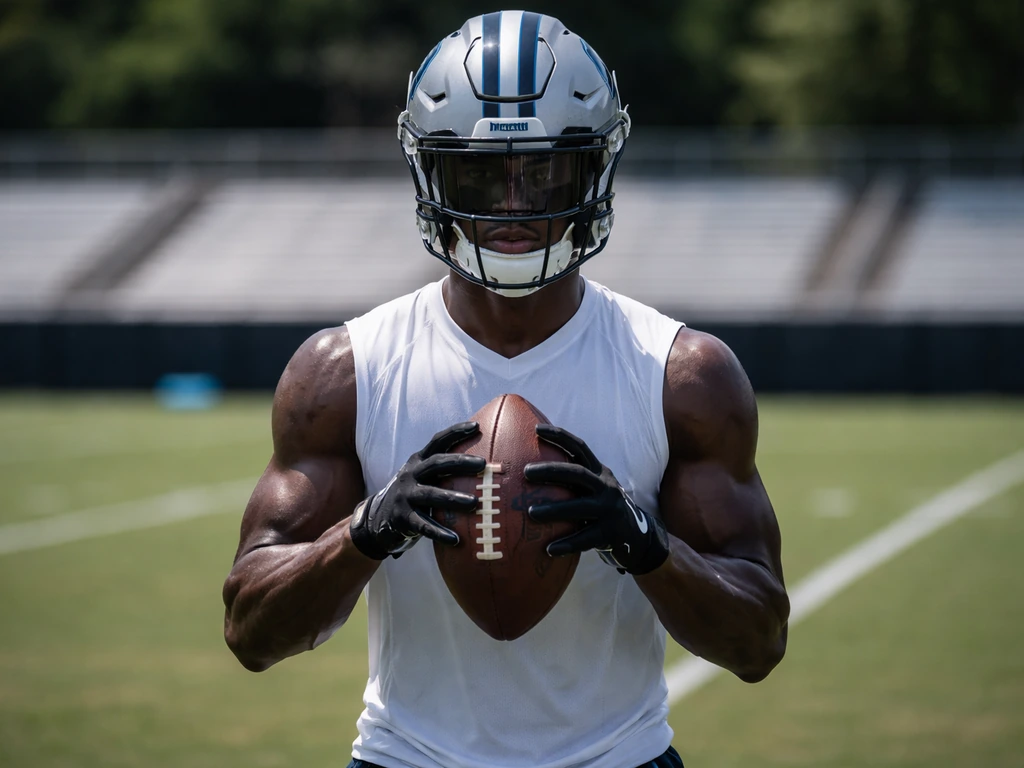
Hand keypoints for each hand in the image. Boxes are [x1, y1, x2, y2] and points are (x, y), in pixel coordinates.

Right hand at [349, 422, 484, 559]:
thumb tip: (487, 463)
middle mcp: (411, 475)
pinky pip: (423, 526)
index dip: (456, 432)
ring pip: (431, 495)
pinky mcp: (403, 518)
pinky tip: (456, 539)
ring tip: (474, 503)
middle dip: (460, 462)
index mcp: (418, 461)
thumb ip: (445, 470)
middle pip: (436, 464)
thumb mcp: (425, 477)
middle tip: (482, 464)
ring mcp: (405, 496)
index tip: (477, 426)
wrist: (379, 519)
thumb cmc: (415, 494)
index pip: (438, 442)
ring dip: (453, 499)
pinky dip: (439, 533)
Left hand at [525, 425, 668, 574]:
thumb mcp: (591, 489)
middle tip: (526, 472)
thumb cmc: (600, 508)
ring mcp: (610, 510)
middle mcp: (606, 487)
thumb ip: (571, 480)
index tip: (536, 430)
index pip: (579, 447)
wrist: (636, 536)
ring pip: (580, 507)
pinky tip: (548, 550)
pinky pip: (586, 539)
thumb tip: (526, 471)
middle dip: (552, 471)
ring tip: (531, 512)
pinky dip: (567, 544)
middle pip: (578, 473)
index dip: (559, 436)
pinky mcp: (611, 533)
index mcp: (599, 472)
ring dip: (554, 509)